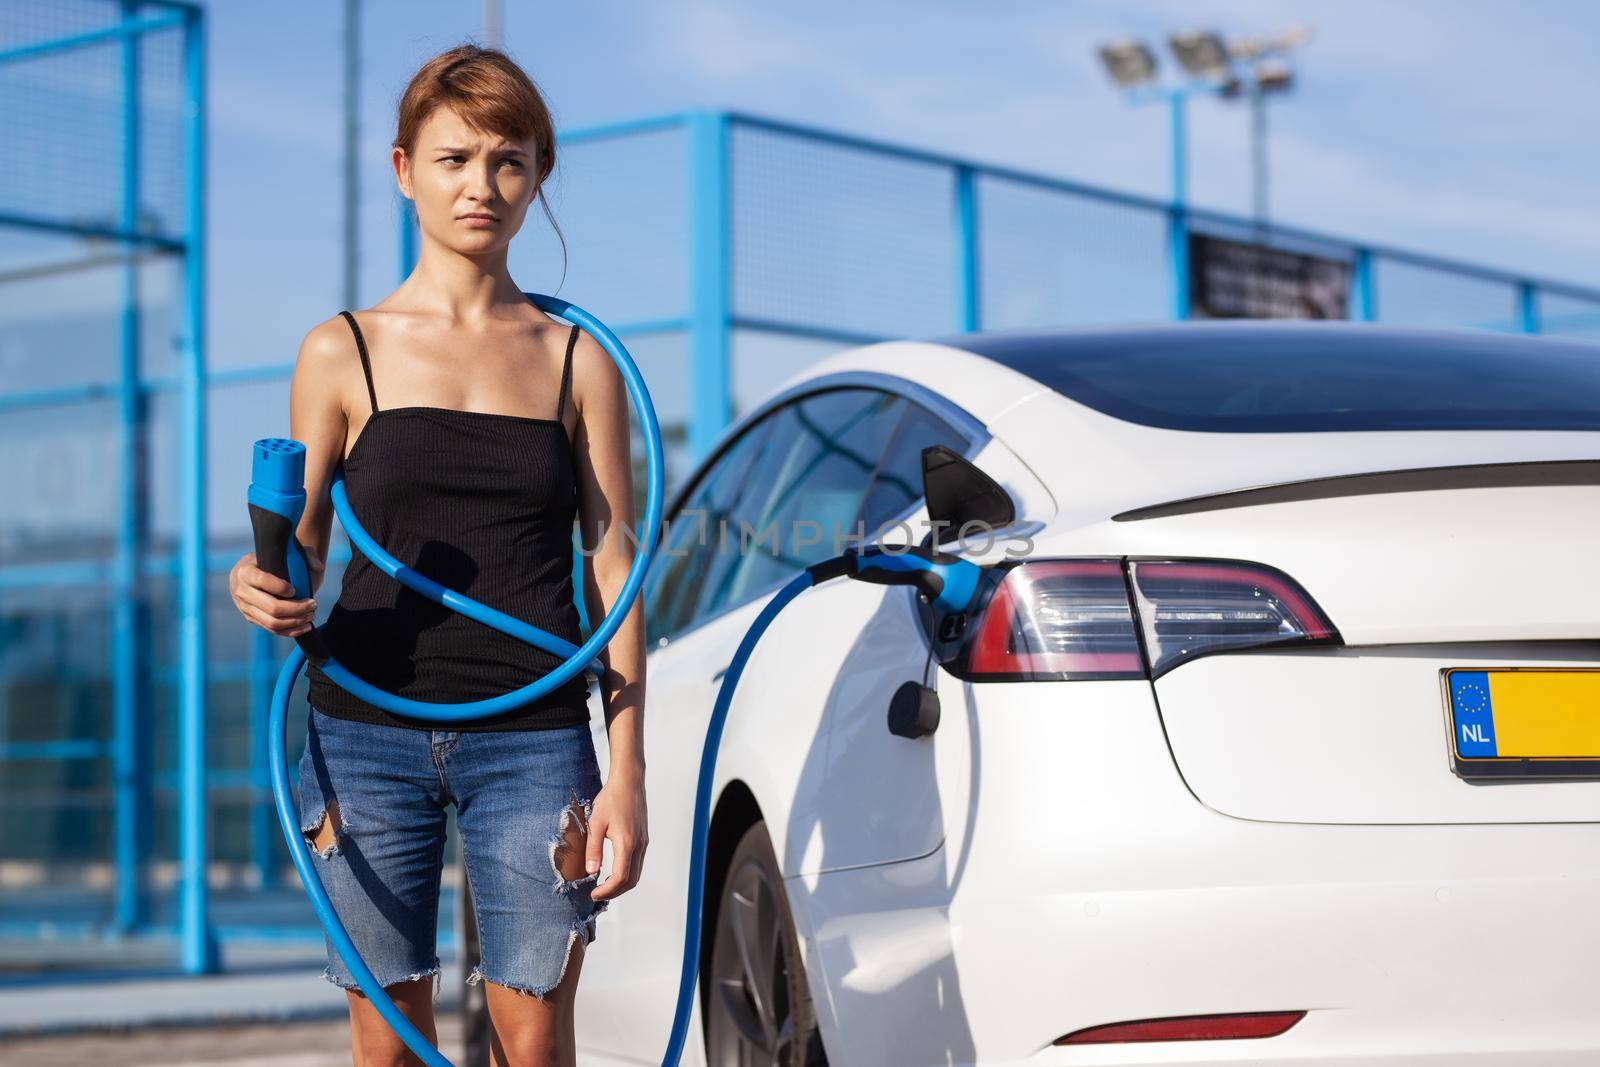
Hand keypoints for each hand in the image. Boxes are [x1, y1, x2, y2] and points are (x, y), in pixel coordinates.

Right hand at [229, 551, 317, 635]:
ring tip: (311, 614)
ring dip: (296, 621)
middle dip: (297, 608)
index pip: (262, 581)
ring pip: (272, 622)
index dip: (281, 587)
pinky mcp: (251, 619)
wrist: (250, 572)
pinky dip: (291, 631)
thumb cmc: (271, 560)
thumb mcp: (284, 551)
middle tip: (313, 604)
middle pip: (271, 607)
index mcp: (245, 571)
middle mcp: (241, 591)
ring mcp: (245, 607)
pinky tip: (306, 626)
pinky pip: (272, 630)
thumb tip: (318, 567)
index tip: (296, 589)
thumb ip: (304, 554)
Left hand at [587, 772, 646, 901]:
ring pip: (636, 873)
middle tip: (598, 893)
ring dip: (621, 884)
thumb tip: (590, 871)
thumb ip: (593, 848)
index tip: (593, 894)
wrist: (628, 781)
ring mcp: (643, 842)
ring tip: (604, 885)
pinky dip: (627, 873)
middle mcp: (639, 845)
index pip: (620, 877)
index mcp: (626, 843)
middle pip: (631, 880)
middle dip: (615, 892)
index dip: (607, 890)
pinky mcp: (643, 838)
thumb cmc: (611, 799)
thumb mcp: (596, 823)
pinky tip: (614, 870)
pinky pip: (638, 863)